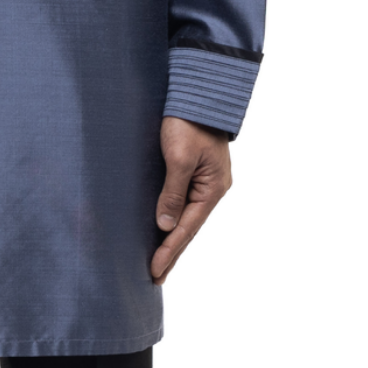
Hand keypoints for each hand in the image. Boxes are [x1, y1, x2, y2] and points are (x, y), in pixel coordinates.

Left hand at [150, 116, 231, 284]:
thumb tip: (165, 226)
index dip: (169, 251)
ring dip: (172, 236)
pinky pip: (184, 201)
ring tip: (159, 260)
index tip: (154, 271)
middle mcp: (213, 188)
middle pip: (189, 226)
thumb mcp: (178, 157)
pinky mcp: (196, 169)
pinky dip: (174, 217)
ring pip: (186, 215)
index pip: (187, 228)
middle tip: (155, 277)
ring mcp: (206, 179)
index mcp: (213, 188)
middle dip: (172, 251)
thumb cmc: (188, 121)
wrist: (198, 90)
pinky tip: (164, 226)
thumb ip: (172, 193)